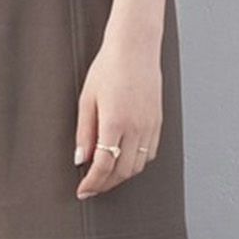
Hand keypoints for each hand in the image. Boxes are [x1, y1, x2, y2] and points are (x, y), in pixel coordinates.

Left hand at [74, 35, 162, 198]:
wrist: (135, 48)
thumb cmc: (108, 69)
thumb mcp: (86, 100)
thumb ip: (84, 133)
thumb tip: (80, 160)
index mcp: (115, 122)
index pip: (104, 166)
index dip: (92, 183)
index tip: (83, 191)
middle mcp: (136, 128)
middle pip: (122, 171)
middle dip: (106, 184)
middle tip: (91, 187)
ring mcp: (150, 126)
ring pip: (138, 166)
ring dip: (121, 176)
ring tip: (106, 175)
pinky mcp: (158, 122)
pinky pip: (150, 153)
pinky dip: (136, 163)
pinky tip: (123, 159)